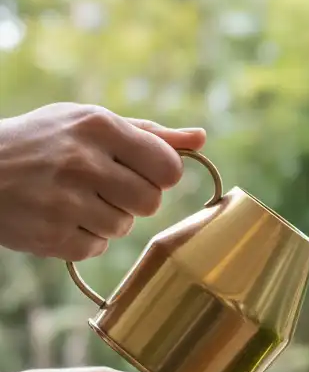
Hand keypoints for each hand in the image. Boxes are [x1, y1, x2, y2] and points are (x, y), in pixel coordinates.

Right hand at [0, 103, 205, 261]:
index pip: (168, 167)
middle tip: (102, 185)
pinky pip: (97, 248)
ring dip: (107, 219)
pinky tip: (58, 217)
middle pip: (151, 202)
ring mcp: (66, 201)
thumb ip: (149, 133)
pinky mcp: (54, 235)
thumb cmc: (43, 143)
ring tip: (73, 198)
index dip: (159, 175)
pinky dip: (83, 238)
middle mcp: (82, 161)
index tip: (139, 171)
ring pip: (125, 227)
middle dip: (133, 199)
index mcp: (98, 126)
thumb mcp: (88, 123)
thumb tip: (201, 139)